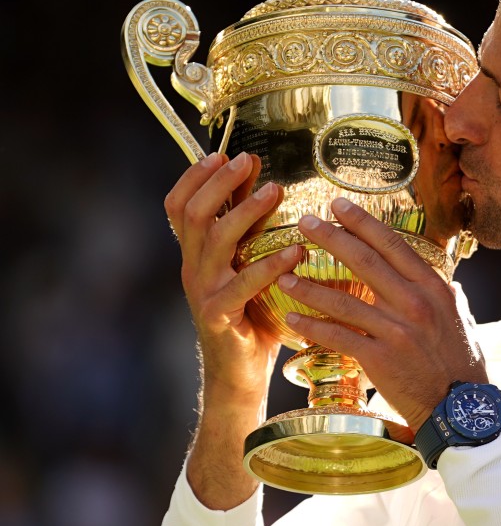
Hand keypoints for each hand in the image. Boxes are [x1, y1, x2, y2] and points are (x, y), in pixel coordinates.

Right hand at [164, 152, 303, 406]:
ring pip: (216, 242)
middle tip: (248, 160)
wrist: (239, 373)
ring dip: (246, 212)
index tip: (222, 152)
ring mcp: (204, 292)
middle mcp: (193, 268)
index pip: (178, 205)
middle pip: (194, 215)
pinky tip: (296, 250)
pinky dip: (270, 265)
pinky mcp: (220, 316)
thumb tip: (264, 179)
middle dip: (219, 182)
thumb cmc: (253, 314)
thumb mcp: (248, 264)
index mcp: (196, 253)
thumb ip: (250, 228)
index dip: (194, 176)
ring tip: (276, 191)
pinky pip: (242, 285)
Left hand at [279, 197, 486, 434]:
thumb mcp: (459, 317)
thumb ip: (443, 294)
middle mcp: (414, 303)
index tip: (339, 205)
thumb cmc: (461, 362)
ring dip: (309, 285)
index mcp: (432, 287)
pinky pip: (338, 336)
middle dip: (331, 237)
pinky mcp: (379, 358)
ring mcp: (396, 330)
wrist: (459, 406)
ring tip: (283, 274)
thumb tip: (439, 277)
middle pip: (365, 261)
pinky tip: (292, 317)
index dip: (363, 223)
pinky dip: (313, 325)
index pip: (393, 245)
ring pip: (343, 299)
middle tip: (304, 222)